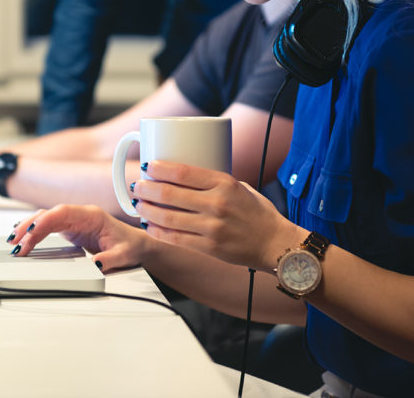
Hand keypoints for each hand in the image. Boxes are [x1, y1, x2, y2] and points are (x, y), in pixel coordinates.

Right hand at [8, 204, 151, 272]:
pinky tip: (23, 240)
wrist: (136, 245)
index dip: (45, 220)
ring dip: (28, 229)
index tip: (31, 232)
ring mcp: (73, 221)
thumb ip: (109, 259)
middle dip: (30, 226)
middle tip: (15, 243)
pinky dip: (34, 233)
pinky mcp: (69, 229)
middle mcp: (80, 215)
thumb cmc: (130, 246)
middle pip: (49, 214)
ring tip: (13, 243)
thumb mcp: (123, 255)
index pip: (62, 212)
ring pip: (45, 219)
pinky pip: (47, 227)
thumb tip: (95, 265)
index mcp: (92, 215)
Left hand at [132, 160, 297, 271]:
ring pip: (167, 217)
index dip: (159, 168)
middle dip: (147, 189)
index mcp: (224, 183)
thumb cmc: (257, 213)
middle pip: (169, 194)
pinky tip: (149, 225)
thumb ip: (213, 182)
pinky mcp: (209, 247)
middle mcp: (217, 204)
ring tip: (138, 205)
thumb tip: (181, 175)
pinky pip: (175, 238)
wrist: (275, 243)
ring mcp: (212, 227)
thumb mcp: (239, 187)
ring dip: (147, 210)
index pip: (183, 172)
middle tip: (138, 186)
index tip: (148, 166)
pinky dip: (158, 231)